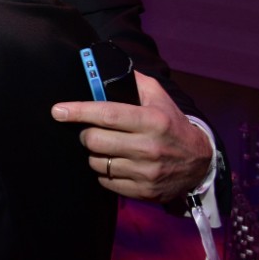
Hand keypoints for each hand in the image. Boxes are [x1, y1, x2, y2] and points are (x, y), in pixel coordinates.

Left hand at [51, 71, 211, 203]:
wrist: (200, 163)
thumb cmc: (172, 124)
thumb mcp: (159, 98)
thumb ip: (134, 81)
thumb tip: (104, 68)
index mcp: (152, 121)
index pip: (106, 115)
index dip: (78, 112)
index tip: (58, 111)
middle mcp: (149, 148)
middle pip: (95, 141)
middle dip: (86, 134)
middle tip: (90, 130)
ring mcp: (145, 172)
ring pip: (96, 162)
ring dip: (94, 153)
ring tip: (105, 147)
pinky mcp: (143, 191)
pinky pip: (105, 181)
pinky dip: (103, 171)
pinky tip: (114, 162)